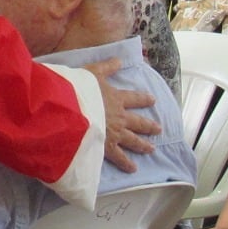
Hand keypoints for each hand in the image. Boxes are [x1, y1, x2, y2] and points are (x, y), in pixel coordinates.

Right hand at [87, 58, 159, 172]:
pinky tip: (133, 168)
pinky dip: (126, 163)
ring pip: (133, 140)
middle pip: (138, 122)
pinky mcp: (107, 146)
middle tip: (158, 129)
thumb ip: (106, 67)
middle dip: (148, 125)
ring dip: (143, 144)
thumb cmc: (78, 89)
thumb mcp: (92, 72)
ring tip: (151, 148)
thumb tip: (120, 59)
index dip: (143, 99)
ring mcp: (115, 133)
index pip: (134, 98)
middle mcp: (119, 117)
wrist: (69, 109)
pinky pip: (119, 157)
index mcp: (116, 98)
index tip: (152, 100)